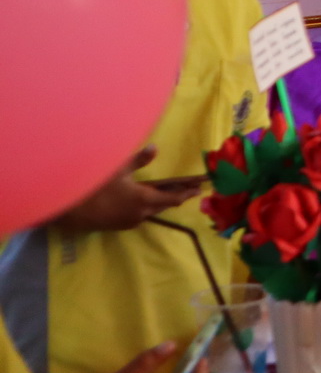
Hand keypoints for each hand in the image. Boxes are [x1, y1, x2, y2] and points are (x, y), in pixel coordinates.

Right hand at [53, 148, 199, 233]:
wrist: (69, 213)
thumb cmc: (95, 188)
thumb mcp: (117, 169)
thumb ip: (138, 159)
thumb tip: (155, 147)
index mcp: (144, 200)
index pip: (172, 198)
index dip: (187, 193)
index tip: (199, 189)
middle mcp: (140, 214)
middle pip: (163, 205)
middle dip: (177, 196)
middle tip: (189, 189)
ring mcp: (128, 222)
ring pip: (151, 210)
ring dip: (160, 202)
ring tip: (169, 193)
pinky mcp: (118, 225)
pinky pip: (138, 215)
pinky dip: (146, 206)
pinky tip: (143, 200)